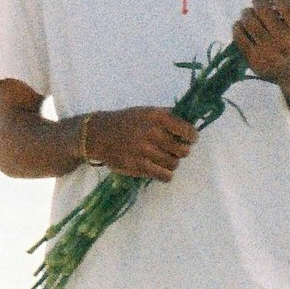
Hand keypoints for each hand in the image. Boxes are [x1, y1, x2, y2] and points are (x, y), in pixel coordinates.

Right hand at [83, 106, 198, 181]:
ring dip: (172, 163)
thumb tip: (192, 123)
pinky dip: (166, 174)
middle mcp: (151, 132)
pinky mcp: (138, 167)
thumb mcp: (145, 112)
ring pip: (174, 164)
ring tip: (163, 158)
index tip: (189, 139)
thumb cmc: (126, 122)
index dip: (191, 137)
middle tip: (174, 150)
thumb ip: (167, 116)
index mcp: (156, 117)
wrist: (98, 135)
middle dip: (181, 151)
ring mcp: (144, 151)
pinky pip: (165, 176)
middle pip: (183, 150)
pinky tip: (159, 169)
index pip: (187, 131)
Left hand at [231, 0, 289, 83]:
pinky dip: (238, 26)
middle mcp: (287, 43)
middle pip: (264, 12)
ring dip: (247, 13)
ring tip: (249, 12)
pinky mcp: (255, 61)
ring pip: (249, 23)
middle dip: (258, 0)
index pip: (285, 6)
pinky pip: (239, 37)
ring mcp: (270, 54)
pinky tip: (241, 24)